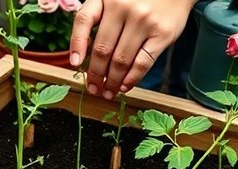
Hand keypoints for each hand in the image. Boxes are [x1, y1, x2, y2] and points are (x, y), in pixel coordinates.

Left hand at [70, 0, 196, 98]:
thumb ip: (101, 19)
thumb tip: (84, 56)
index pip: (83, 21)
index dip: (77, 44)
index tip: (75, 64)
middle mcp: (122, 7)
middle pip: (103, 49)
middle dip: (96, 74)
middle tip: (94, 88)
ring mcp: (143, 21)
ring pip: (121, 60)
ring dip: (112, 82)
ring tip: (109, 92)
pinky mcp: (162, 34)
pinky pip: (142, 63)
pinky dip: (132, 79)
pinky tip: (125, 87)